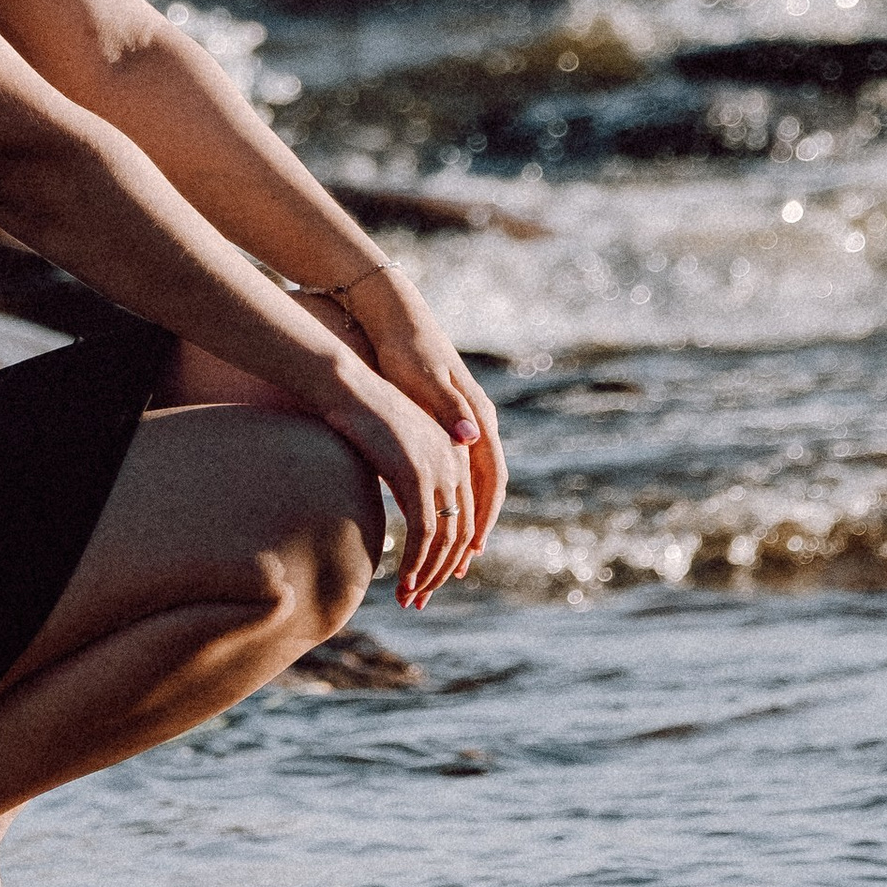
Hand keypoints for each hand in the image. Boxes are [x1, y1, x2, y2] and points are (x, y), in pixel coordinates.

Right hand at [320, 351, 481, 610]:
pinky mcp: (417, 474)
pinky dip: (417, 561)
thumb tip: (417, 521)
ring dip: (429, 574)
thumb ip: (414, 483)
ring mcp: (439, 468)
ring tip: (410, 598)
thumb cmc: (363, 415)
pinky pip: (424, 531)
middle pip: (461, 533)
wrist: (347, 386)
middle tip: (421, 599)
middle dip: (441, 572)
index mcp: (456, 454)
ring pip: (446, 538)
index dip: (452, 554)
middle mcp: (455, 461)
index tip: (434, 579)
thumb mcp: (398, 453)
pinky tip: (405, 579)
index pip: (468, 518)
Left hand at [347, 263, 505, 557]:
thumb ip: (448, 406)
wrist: (396, 316)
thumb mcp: (423, 378)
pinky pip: (455, 472)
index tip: (471, 552)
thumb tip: (470, 436)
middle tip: (457, 570)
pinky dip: (448, 501)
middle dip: (473, 530)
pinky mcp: (444, 423)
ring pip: (470, 484)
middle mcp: (476, 423)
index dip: (483, 516)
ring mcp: (462, 424)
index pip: (491, 478)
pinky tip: (433, 518)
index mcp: (477, 416)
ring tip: (446, 559)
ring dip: (461, 521)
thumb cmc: (406, 347)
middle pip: (485, 489)